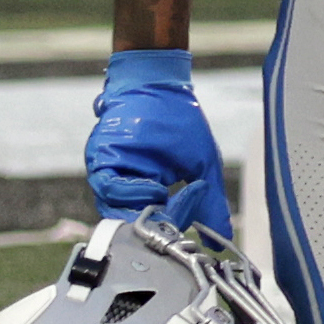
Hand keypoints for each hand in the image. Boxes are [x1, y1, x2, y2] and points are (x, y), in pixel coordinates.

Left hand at [86, 49, 229, 237]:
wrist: (160, 85)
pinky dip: (130, 194)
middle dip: (154, 227)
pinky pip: (107, 187)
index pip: (157, 220)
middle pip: (133, 220)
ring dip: (142, 212)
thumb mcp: (203, 167)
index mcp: (148, 187)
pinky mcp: (100, 159)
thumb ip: (210, 204)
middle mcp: (125, 183)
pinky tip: (155, 190)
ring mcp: (110, 172)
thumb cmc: (181, 120)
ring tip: (166, 204)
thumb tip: (223, 238)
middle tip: (173, 229)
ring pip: (116, 209)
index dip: (176, 226)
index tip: (197, 227)